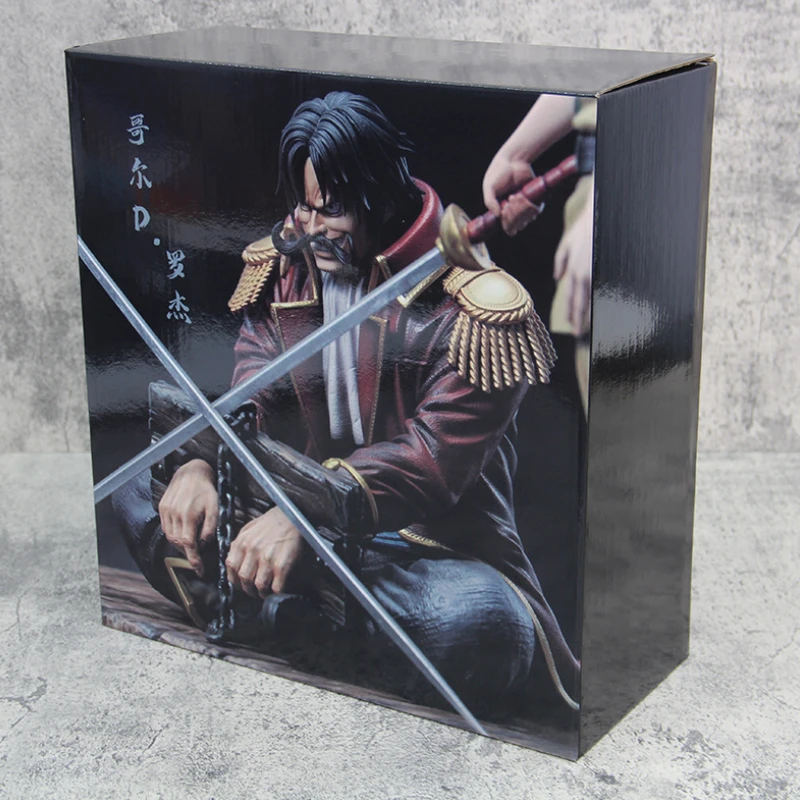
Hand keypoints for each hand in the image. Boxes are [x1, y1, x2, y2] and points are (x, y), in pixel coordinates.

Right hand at [158, 459, 217, 575]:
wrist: (191, 472)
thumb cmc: (206, 490)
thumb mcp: (214, 508)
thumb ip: (210, 528)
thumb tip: (204, 544)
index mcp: (188, 516)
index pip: (189, 545)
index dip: (194, 560)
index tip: (199, 570)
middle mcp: (174, 515)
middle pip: (178, 543)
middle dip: (188, 553)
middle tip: (198, 558)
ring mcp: (166, 512)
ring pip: (170, 537)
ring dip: (180, 545)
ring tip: (192, 545)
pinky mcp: (162, 508)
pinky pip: (166, 528)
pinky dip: (173, 535)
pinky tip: (183, 533)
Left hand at [225, 507, 302, 597]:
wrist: (294, 515)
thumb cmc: (274, 522)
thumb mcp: (250, 528)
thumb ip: (239, 544)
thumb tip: (233, 560)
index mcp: (242, 542)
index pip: (231, 569)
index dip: (235, 580)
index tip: (240, 584)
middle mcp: (252, 551)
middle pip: (244, 580)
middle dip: (248, 589)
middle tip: (254, 591)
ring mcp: (267, 559)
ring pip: (259, 586)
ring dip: (262, 593)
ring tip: (266, 592)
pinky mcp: (282, 565)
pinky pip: (276, 587)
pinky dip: (276, 592)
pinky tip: (278, 589)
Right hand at [482, 152, 541, 235]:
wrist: (513, 159)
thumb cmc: (498, 173)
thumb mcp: (489, 187)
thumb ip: (489, 202)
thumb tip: (498, 216)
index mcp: (502, 210)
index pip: (508, 227)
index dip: (507, 223)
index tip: (504, 211)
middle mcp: (515, 210)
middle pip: (518, 224)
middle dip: (513, 215)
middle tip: (509, 200)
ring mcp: (525, 205)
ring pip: (527, 219)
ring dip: (520, 210)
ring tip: (514, 196)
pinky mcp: (535, 198)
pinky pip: (536, 210)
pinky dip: (529, 206)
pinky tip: (521, 196)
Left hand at [554, 200, 593, 335]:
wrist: (599, 215)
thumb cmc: (583, 229)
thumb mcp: (567, 244)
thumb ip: (560, 262)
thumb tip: (558, 278)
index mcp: (574, 271)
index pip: (571, 298)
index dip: (570, 312)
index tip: (570, 324)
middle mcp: (584, 275)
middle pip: (580, 303)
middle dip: (578, 318)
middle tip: (576, 332)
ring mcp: (595, 273)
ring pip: (590, 299)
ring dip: (587, 313)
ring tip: (585, 325)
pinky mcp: (604, 269)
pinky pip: (601, 289)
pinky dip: (597, 299)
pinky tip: (597, 307)